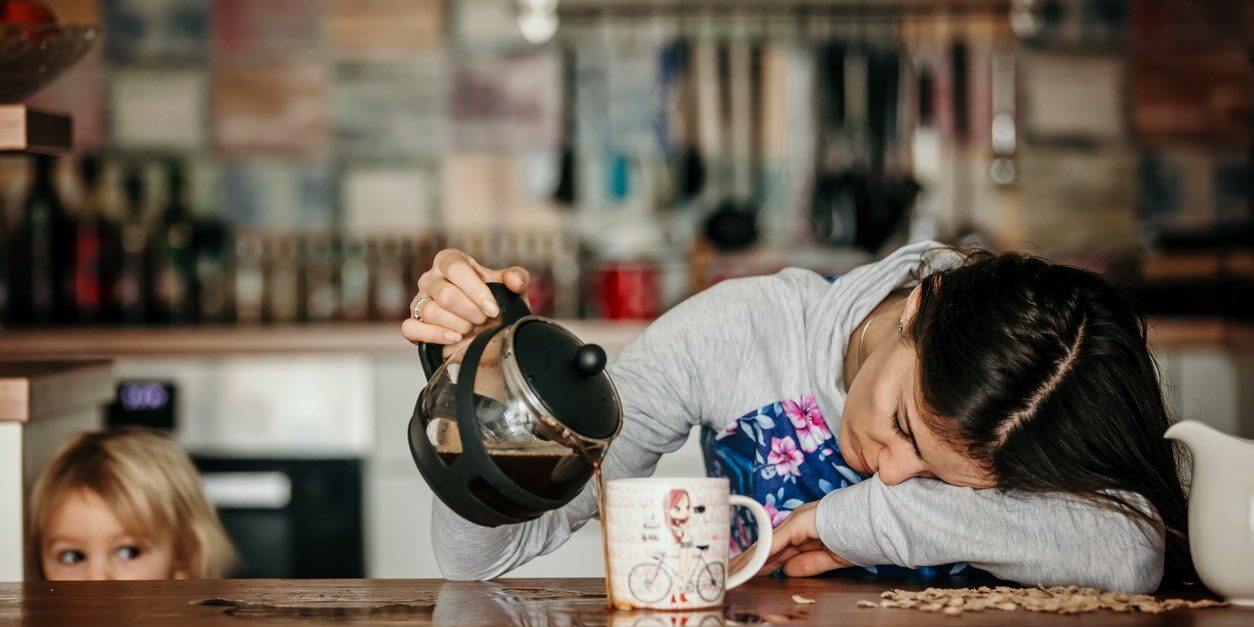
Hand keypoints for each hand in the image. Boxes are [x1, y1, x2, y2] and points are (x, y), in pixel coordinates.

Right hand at [400, 249, 529, 354]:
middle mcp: (431, 278)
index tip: (492, 309)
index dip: (476, 290)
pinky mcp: (412, 322)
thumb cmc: (494, 303)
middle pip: (445, 294)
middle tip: (483, 320)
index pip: (456, 268)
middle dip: (470, 312)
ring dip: (457, 325)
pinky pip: (411, 328)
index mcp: (450, 261)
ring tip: (471, 329)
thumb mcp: (511, 289)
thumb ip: (517, 279)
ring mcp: (419, 300)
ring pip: (430, 312)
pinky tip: (454, 338)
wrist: (486, 330)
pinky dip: (434, 335)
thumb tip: (514, 280)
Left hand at [728, 502, 850, 578]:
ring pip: (766, 544)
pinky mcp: (798, 523)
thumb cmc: (860, 537)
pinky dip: (762, 555)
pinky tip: (749, 566)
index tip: (746, 574)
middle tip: (730, 573)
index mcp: (805, 530)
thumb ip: (809, 564)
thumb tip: (786, 571)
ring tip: (732, 572)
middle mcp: (797, 523)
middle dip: (748, 562)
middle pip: (767, 547)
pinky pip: (776, 542)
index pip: (777, 550)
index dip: (761, 563)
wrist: (876, 523)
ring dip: (748, 560)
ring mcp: (796, 521)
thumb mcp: (831, 559)